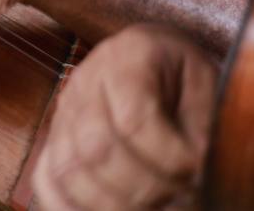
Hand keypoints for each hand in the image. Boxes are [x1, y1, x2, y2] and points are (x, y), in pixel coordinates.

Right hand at [34, 25, 216, 210]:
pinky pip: (47, 180)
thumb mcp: (206, 86)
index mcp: (127, 58)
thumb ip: (203, 128)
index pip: (133, 119)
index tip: (196, 174)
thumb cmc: (183, 75)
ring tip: (153, 209)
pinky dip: (71, 208)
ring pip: (69, 170)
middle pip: (96, 149)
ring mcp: (64, 112)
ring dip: (112, 206)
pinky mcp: (55, 139)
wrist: (155, 58)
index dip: (167, 158)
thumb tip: (196, 176)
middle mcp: (85, 82)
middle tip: (179, 201)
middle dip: (143, 189)